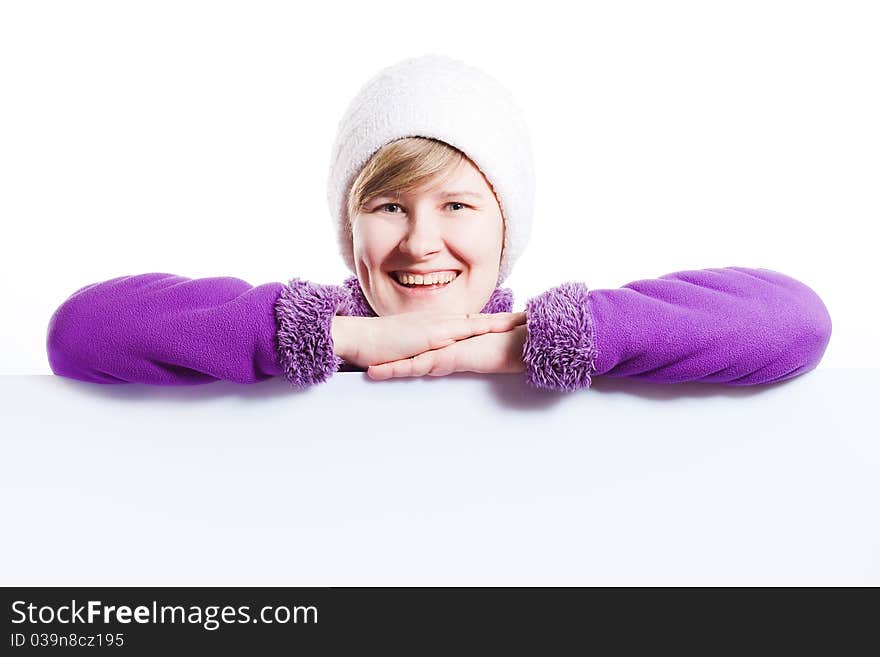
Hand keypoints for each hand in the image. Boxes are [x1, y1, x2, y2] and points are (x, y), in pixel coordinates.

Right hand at [332, 311, 525, 368]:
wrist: (359, 337)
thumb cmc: (380, 344)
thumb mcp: (411, 345)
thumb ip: (428, 347)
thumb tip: (440, 354)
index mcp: (440, 324)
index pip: (475, 322)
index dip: (496, 321)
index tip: (518, 321)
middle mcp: (442, 322)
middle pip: (483, 320)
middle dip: (507, 320)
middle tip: (532, 317)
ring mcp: (437, 328)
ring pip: (476, 323)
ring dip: (499, 323)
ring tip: (522, 322)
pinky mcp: (429, 336)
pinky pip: (458, 333)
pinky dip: (478, 331)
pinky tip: (493, 330)